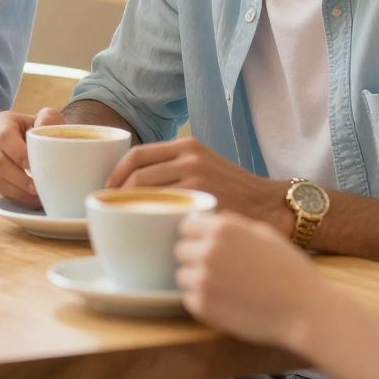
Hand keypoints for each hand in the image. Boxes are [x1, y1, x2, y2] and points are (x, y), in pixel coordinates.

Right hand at [0, 107, 63, 207]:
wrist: (36, 147)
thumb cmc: (42, 133)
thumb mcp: (50, 120)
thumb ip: (49, 119)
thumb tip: (42, 126)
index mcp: (1, 121)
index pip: (4, 135)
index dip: (18, 152)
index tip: (33, 166)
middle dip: (18, 178)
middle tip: (37, 188)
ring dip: (15, 191)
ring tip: (35, 198)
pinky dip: (10, 198)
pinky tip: (27, 200)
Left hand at [109, 137, 289, 231]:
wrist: (271, 206)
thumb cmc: (234, 191)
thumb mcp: (204, 165)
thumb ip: (174, 167)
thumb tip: (130, 182)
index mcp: (188, 146)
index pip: (137, 154)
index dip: (116, 173)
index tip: (107, 189)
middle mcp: (191, 158)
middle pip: (137, 176)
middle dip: (117, 194)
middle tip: (111, 211)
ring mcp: (197, 180)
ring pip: (147, 194)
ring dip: (131, 210)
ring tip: (125, 222)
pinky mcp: (204, 202)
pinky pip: (165, 212)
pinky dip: (151, 221)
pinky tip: (147, 232)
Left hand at [176, 212, 327, 351]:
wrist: (306, 310)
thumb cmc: (290, 270)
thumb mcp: (264, 233)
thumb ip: (232, 226)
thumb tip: (207, 223)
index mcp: (222, 228)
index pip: (185, 226)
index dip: (195, 236)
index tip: (205, 246)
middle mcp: (208, 250)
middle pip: (180, 250)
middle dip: (194, 258)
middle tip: (218, 270)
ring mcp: (203, 280)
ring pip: (181, 276)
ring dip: (196, 280)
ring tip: (224, 287)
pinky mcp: (202, 306)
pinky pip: (188, 299)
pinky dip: (202, 300)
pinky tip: (226, 302)